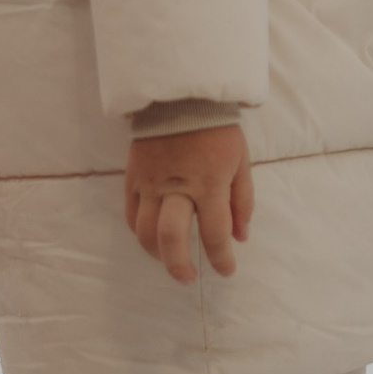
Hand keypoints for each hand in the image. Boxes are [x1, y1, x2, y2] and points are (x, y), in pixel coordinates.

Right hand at [123, 125, 252, 283]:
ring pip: (144, 232)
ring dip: (157, 254)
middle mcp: (177, 187)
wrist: (181, 96)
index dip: (221, 259)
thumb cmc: (217, 130)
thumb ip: (242, 201)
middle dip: (179, 266)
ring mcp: (150, 183)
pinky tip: (151, 239)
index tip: (226, 271)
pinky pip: (130, 214)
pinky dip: (139, 232)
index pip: (214, 233)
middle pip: (170, 238)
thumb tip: (239, 238)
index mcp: (209, 183)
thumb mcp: (241, 162)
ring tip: (169, 260)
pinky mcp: (133, 177)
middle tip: (189, 278)